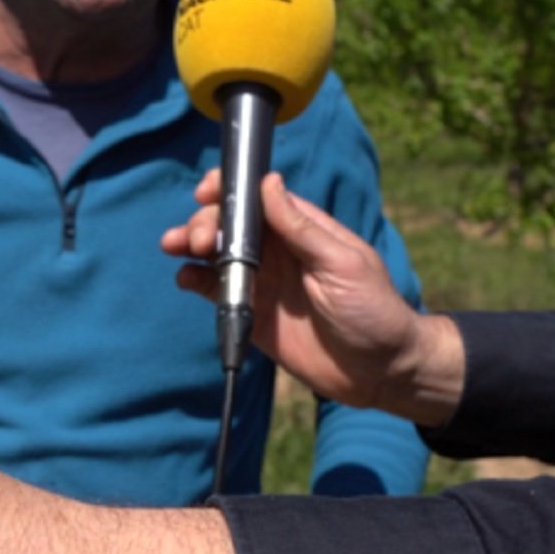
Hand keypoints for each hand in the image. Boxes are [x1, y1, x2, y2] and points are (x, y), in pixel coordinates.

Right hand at [160, 171, 464, 425]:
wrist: (379, 370)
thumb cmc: (373, 311)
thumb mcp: (341, 264)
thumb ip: (301, 228)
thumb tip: (269, 182)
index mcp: (302, 230)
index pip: (258, 197)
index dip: (228, 190)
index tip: (206, 192)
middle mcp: (278, 251)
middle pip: (229, 224)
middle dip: (206, 223)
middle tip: (199, 240)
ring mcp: (262, 281)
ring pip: (215, 253)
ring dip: (190, 245)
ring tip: (175, 247)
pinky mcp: (251, 313)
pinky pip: (216, 291)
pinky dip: (195, 281)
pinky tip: (185, 279)